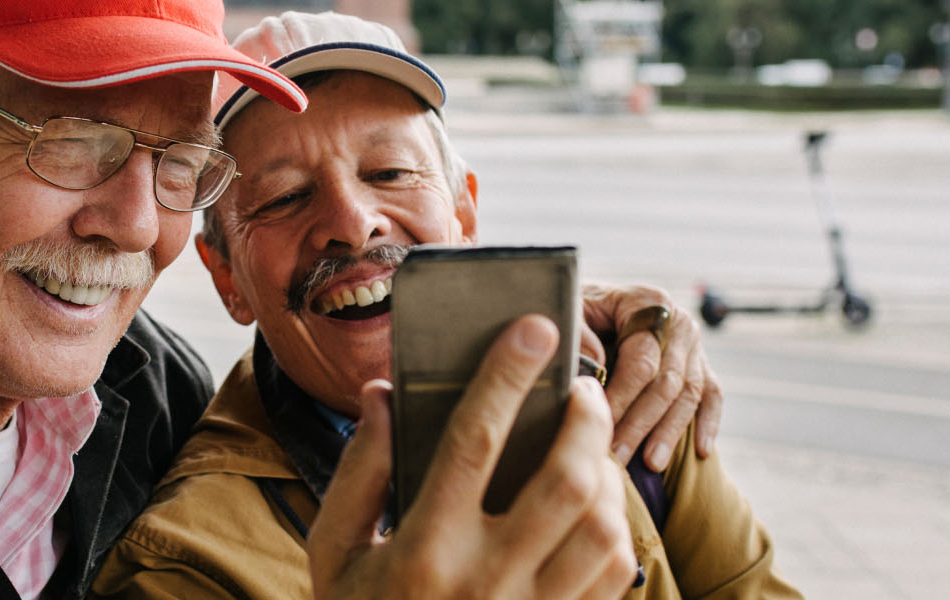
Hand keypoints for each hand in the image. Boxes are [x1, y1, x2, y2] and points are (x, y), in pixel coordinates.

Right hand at [308, 316, 636, 599]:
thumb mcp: (332, 553)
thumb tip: (385, 394)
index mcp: (423, 551)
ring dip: (606, 475)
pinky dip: (617, 527)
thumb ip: (358, 472)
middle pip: (564, 483)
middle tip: (581, 389)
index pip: (475, 442)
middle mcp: (485, 583)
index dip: (507, 376)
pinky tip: (594, 505)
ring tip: (587, 448)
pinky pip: (615, 573)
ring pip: (603, 529)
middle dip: (585, 421)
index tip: (535, 326)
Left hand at [581, 283, 722, 470]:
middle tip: (618, 457)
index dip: (622, 396)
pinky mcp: (701, 363)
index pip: (641, 359)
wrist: (595, 302)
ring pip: (690, 394)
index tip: (599, 426)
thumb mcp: (571, 309)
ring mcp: (693, 344)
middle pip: (667, 381)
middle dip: (641, 424)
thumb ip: (578, 332)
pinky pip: (712, 394)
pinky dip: (708, 422)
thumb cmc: (578, 310)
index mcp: (647, 303)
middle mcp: (678, 322)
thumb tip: (595, 365)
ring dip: (670, 432)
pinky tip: (701, 451)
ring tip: (651, 465)